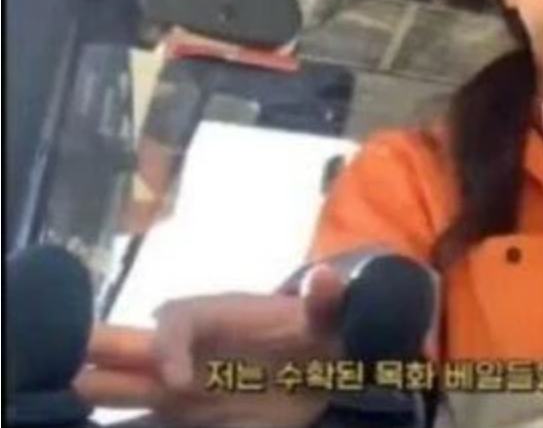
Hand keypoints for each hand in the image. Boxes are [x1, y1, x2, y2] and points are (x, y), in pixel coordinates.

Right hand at [76, 265, 346, 427]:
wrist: (326, 363)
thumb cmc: (319, 330)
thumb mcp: (329, 316)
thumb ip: (325, 302)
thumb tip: (329, 279)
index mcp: (216, 317)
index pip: (174, 321)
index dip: (168, 347)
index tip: (177, 383)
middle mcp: (187, 351)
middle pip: (126, 351)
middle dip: (95, 363)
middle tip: (70, 386)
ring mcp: (182, 388)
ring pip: (126, 395)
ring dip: (103, 404)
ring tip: (63, 416)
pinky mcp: (188, 418)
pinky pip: (152, 424)